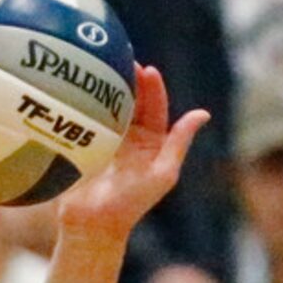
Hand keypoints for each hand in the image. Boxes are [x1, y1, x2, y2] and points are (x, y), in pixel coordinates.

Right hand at [57, 65, 208, 245]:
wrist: (92, 224)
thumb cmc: (131, 204)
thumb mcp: (163, 172)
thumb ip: (179, 142)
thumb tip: (203, 113)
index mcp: (152, 144)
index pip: (155, 106)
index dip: (152, 86)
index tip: (146, 70)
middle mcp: (130, 138)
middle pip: (131, 99)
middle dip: (128, 77)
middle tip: (121, 58)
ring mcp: (105, 138)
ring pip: (108, 103)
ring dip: (106, 84)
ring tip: (102, 64)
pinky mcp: (83, 141)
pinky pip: (86, 114)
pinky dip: (85, 98)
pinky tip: (79, 83)